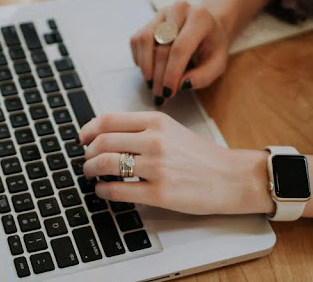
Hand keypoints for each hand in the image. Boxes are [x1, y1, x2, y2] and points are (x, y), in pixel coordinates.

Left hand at [80, 112, 271, 214]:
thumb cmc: (201, 155)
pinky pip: (118, 190)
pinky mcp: (160, 193)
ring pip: (106, 164)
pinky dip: (102, 191)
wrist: (230, 177)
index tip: (82, 138)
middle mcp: (155, 140)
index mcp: (156, 121)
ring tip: (91, 175)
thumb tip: (106, 135)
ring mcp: (157, 167)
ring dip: (90, 170)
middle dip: (87, 153)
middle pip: (102, 142)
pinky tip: (103, 191)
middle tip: (86, 161)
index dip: (88, 130)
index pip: (108, 120)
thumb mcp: (172, 130)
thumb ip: (142, 129)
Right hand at [130, 1, 229, 104]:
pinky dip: (140, 59)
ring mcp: (162, 13)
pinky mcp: (149, 20)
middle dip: (159, 77)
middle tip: (160, 96)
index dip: (171, 73)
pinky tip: (150, 70)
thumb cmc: (212, 47)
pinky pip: (137, 41)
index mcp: (200, 18)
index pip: (180, 48)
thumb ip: (203, 77)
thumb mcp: (217, 64)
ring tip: (152, 84)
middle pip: (161, 48)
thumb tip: (181, 85)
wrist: (207, 28)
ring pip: (144, 41)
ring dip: (146, 67)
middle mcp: (179, 10)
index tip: (169, 92)